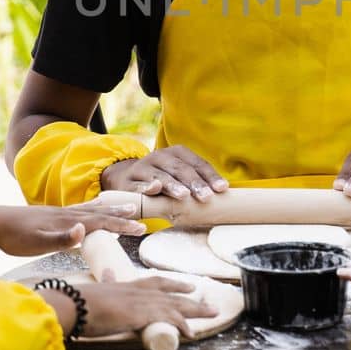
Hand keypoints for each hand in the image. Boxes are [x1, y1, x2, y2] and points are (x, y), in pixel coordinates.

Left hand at [0, 200, 146, 255]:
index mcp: (66, 222)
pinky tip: (93, 209)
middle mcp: (66, 214)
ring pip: (92, 210)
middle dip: (122, 217)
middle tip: (141, 218)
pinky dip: (93, 208)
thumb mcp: (36, 243)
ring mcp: (59, 213)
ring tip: (126, 207)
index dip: (121, 227)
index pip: (100, 223)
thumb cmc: (13, 237)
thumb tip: (84, 230)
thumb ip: (60, 238)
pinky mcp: (52, 215)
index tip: (141, 228)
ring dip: (110, 210)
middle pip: (100, 214)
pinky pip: (81, 210)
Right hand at [79, 276, 219, 337]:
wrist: (73, 305)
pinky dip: (182, 325)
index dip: (173, 283)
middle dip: (191, 297)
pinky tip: (191, 333)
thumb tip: (105, 272)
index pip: (156, 281)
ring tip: (212, 313)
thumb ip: (104, 283)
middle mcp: (138, 291)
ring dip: (195, 310)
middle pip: (172, 292)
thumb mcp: (96, 290)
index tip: (188, 285)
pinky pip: (169, 319)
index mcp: (127, 285)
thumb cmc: (78, 300)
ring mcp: (142, 302)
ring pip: (176, 305)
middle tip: (209, 301)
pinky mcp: (142, 315)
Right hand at [100, 146, 227, 200]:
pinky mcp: (128, 181)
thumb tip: (224, 196)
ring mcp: (143, 168)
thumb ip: (196, 184)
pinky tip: (153, 190)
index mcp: (176, 153)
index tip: (222, 189)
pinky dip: (145, 187)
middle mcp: (160, 157)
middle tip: (206, 196)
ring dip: (172, 185)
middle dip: (194, 183)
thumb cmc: (162, 181)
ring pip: (160, 175)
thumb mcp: (179, 178)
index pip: (197, 163)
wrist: (126, 180)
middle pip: (180, 168)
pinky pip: (137, 185)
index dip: (210, 176)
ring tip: (183, 195)